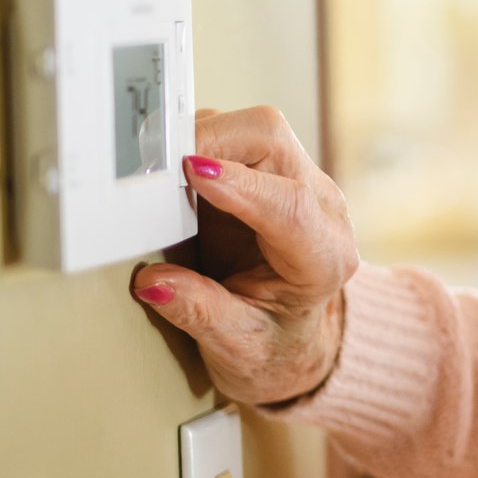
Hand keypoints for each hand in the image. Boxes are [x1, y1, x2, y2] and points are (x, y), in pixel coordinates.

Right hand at [131, 106, 359, 406]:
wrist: (288, 340)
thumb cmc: (270, 344)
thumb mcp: (238, 348)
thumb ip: (201, 313)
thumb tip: (154, 282)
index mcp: (323, 256)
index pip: (290, 206)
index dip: (239, 185)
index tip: (193, 172)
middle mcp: (319, 207)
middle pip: (271, 141)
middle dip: (211, 143)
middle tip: (155, 169)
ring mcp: (295, 180)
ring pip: (252, 128)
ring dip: (199, 141)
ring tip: (157, 179)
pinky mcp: (266, 169)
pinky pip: (231, 135)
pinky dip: (193, 144)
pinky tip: (170, 178)